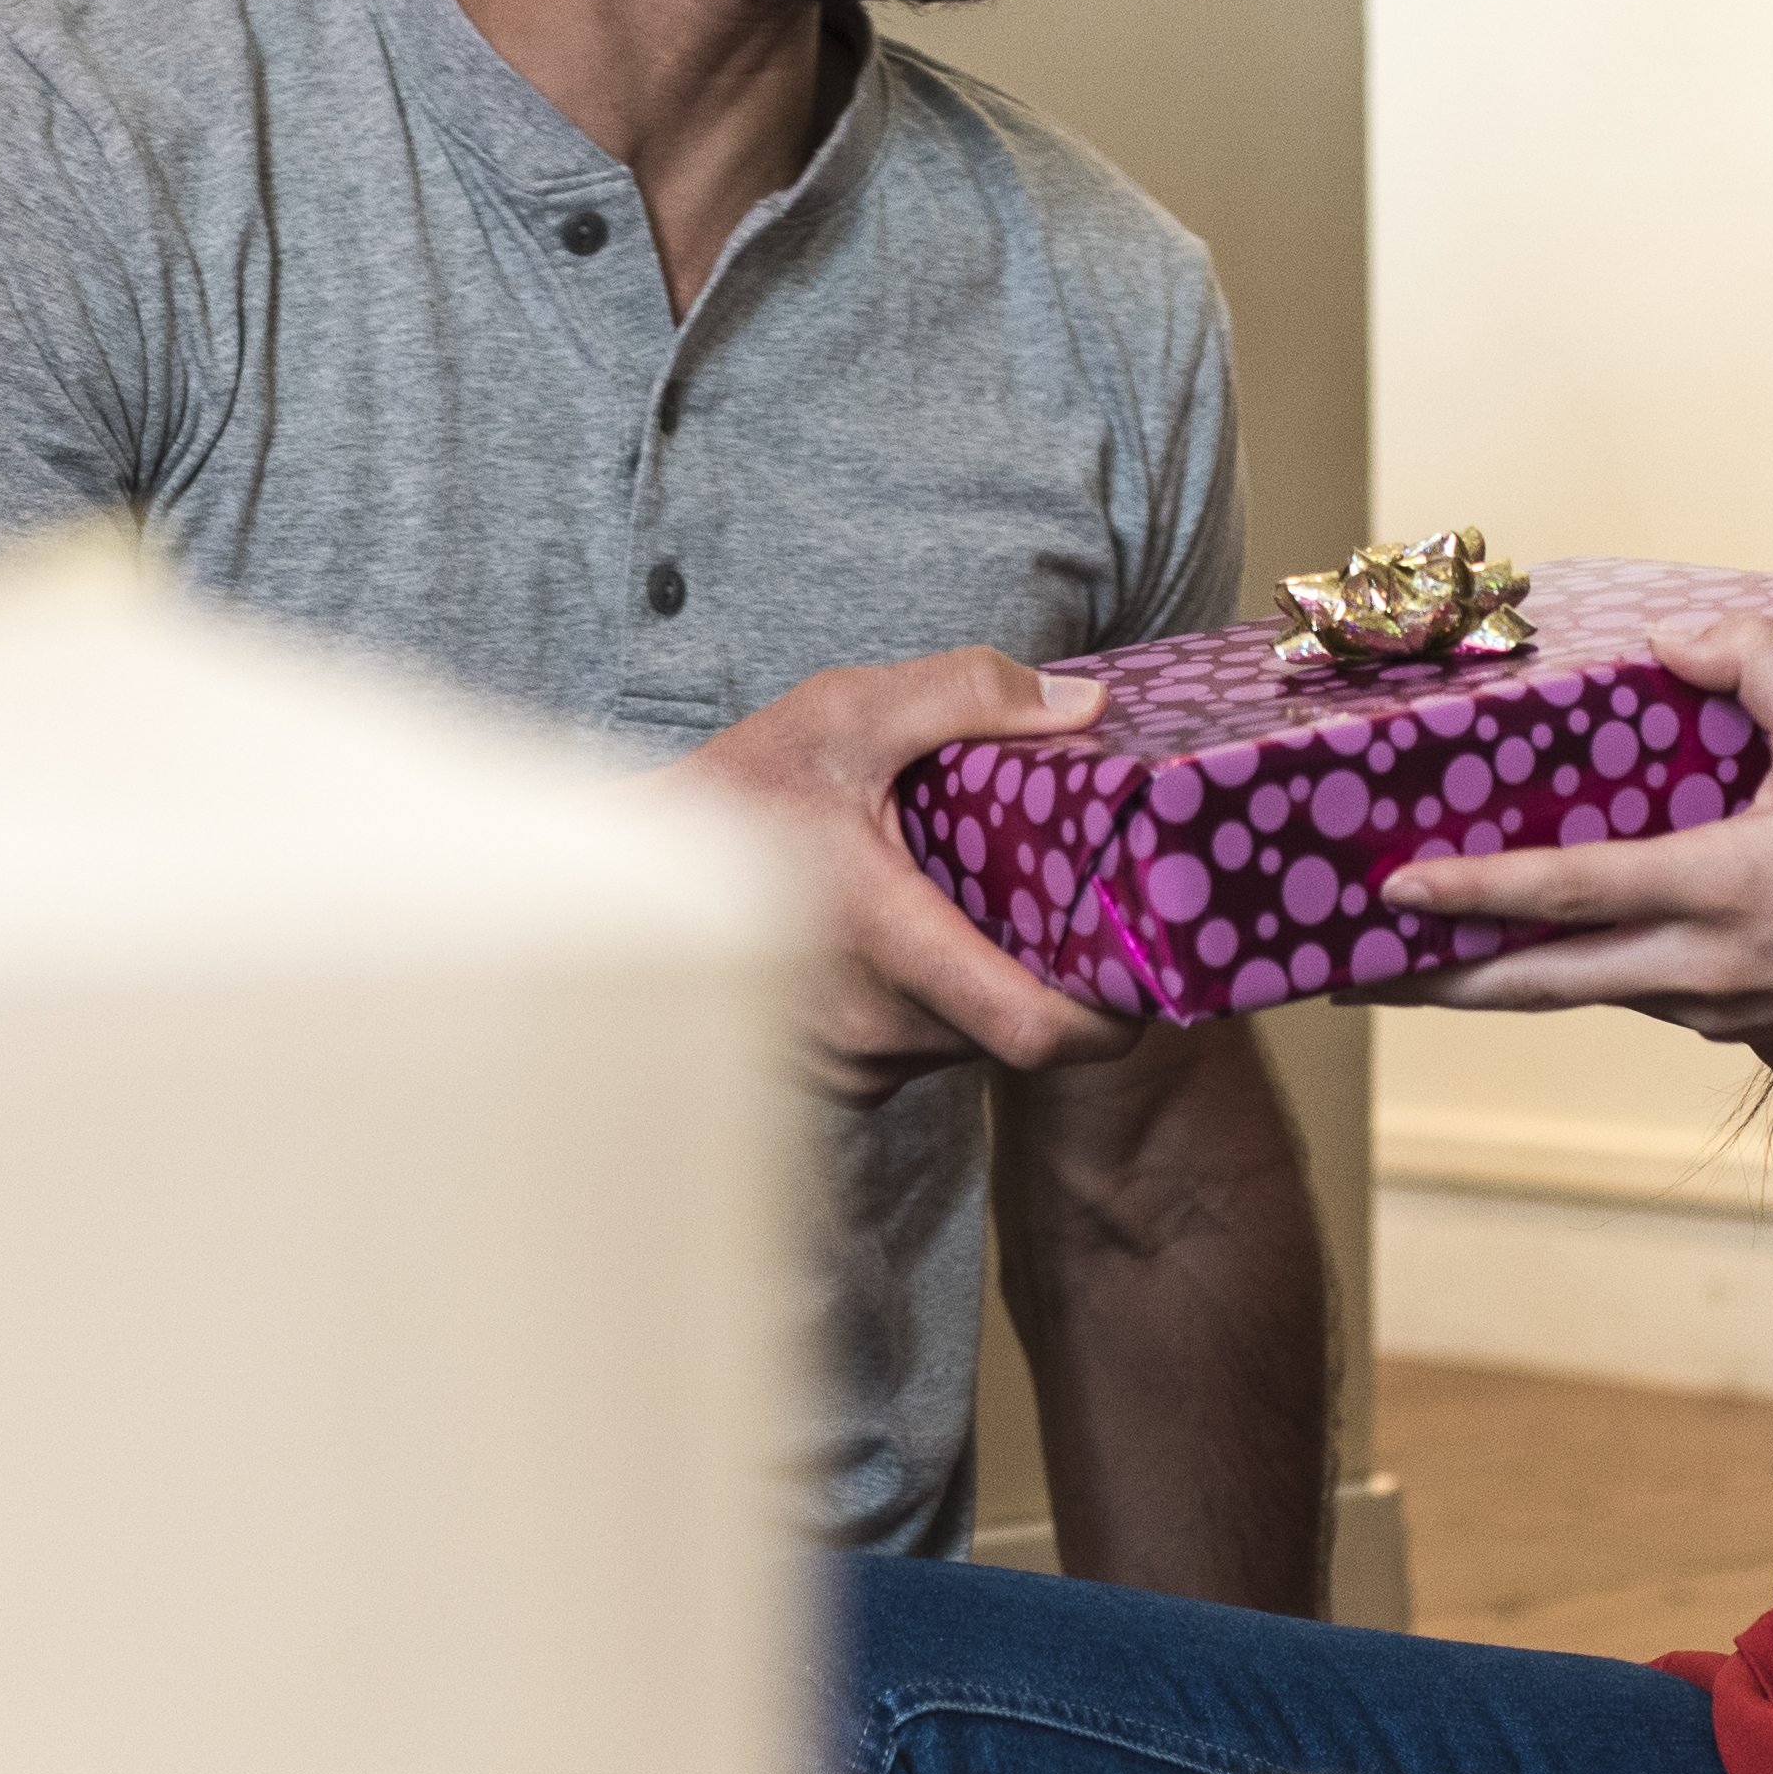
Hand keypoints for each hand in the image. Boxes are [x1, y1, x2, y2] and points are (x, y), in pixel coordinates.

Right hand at [674, 643, 1147, 1101]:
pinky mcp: (831, 1078)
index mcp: (886, 942)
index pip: (1033, 1033)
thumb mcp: (848, 712)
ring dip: (986, 987)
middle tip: (1063, 904)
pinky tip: (916, 936)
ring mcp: (845, 1064)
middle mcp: (868, 1027)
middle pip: (1012, 1030)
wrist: (630, 868)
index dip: (1110, 1021)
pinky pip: (921, 1053)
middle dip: (1047, 975)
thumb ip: (966, 695)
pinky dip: (936, 1004)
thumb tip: (1085, 708)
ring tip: (970, 906)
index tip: (1143, 978)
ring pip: (967, 1042)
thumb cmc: (738, 789)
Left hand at [1381, 611, 1772, 1069]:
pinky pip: (1613, 990)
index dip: (1473, 890)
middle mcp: (1691, 967)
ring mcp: (1699, 1007)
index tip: (1391, 888)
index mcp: (1716, 893)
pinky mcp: (1716, 1023)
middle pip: (1530, 982)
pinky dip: (1554, 971)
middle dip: (1430, 977)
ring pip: (1565, 993)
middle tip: (1339, 966)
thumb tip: (1673, 635)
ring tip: (1398, 962)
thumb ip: (1759, 669)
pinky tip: (1518, 948)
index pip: (1567, 893)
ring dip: (1481, 980)